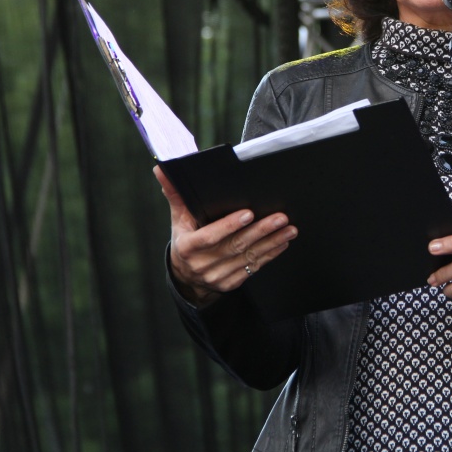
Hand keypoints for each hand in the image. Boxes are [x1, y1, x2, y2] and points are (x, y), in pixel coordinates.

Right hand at [154, 166, 296, 306]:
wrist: (187, 275)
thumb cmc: (186, 239)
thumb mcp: (179, 219)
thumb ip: (176, 194)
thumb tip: (162, 169)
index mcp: (187, 247)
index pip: (209, 236)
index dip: (229, 226)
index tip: (248, 213)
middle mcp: (202, 264)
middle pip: (236, 245)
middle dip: (261, 230)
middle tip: (280, 217)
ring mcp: (218, 276)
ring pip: (248, 257)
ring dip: (272, 242)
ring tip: (289, 228)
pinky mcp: (231, 282)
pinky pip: (253, 267)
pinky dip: (270, 254)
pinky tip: (282, 242)